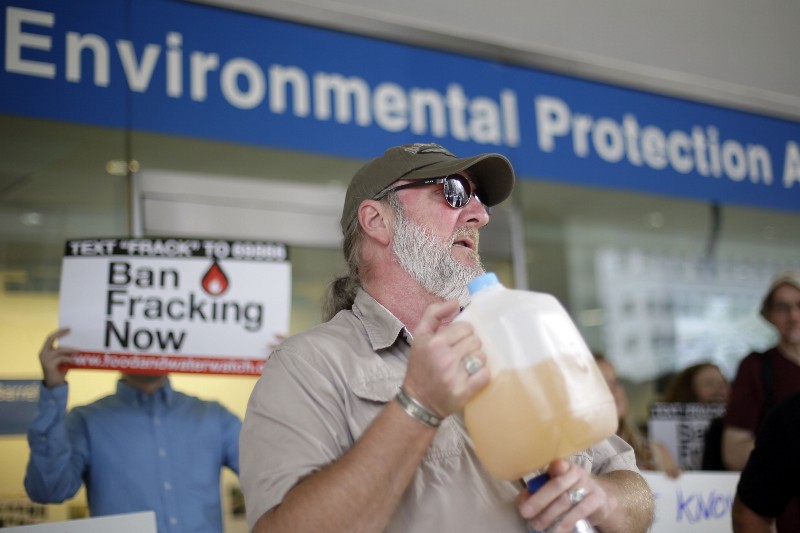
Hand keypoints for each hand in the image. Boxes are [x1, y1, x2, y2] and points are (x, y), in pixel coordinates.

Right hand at [39, 328, 76, 387]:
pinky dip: (70, 359)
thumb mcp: (63, 359)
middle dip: (60, 333)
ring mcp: (44, 359)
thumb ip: (65, 352)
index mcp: (45, 351)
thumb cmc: (60, 371)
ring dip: (71, 350)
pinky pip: (62, 358)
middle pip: (50, 339)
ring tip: (79, 351)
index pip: (50, 338)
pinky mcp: (49, 365)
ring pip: (60, 350)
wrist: (54, 385)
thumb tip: (77, 344)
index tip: (68, 328)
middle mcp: (42, 353)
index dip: (58, 332)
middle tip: (70, 330)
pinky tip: (75, 362)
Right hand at [402, 300, 488, 417]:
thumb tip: (456, 302)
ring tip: (467, 365)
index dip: (464, 333)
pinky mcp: (463, 392)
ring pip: (482, 357)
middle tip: (462, 353)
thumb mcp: (420, 335)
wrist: (418, 400)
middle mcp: (444, 358)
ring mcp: (454, 376)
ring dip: (477, 360)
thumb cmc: (420, 365)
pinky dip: (481, 375)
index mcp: (434, 342)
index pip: (466, 327)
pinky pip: (484, 375)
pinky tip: (472, 376)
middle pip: (476, 341)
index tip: (457, 340)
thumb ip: (434, 313)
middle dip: (470, 346)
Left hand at [518, 459, 616, 532]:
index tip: (545, 471)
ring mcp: (588, 485)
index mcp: (562, 465)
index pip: (556, 463)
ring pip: (566, 500)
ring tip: (537, 525)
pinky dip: (567, 521)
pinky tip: (558, 529)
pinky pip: (580, 511)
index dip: (552, 467)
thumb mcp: (554, 488)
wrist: (600, 498)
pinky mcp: (597, 499)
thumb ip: (537, 491)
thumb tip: (521, 501)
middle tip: (525, 512)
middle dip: (539, 499)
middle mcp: (576, 472)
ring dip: (550, 515)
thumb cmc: (570, 491)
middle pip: (557, 485)